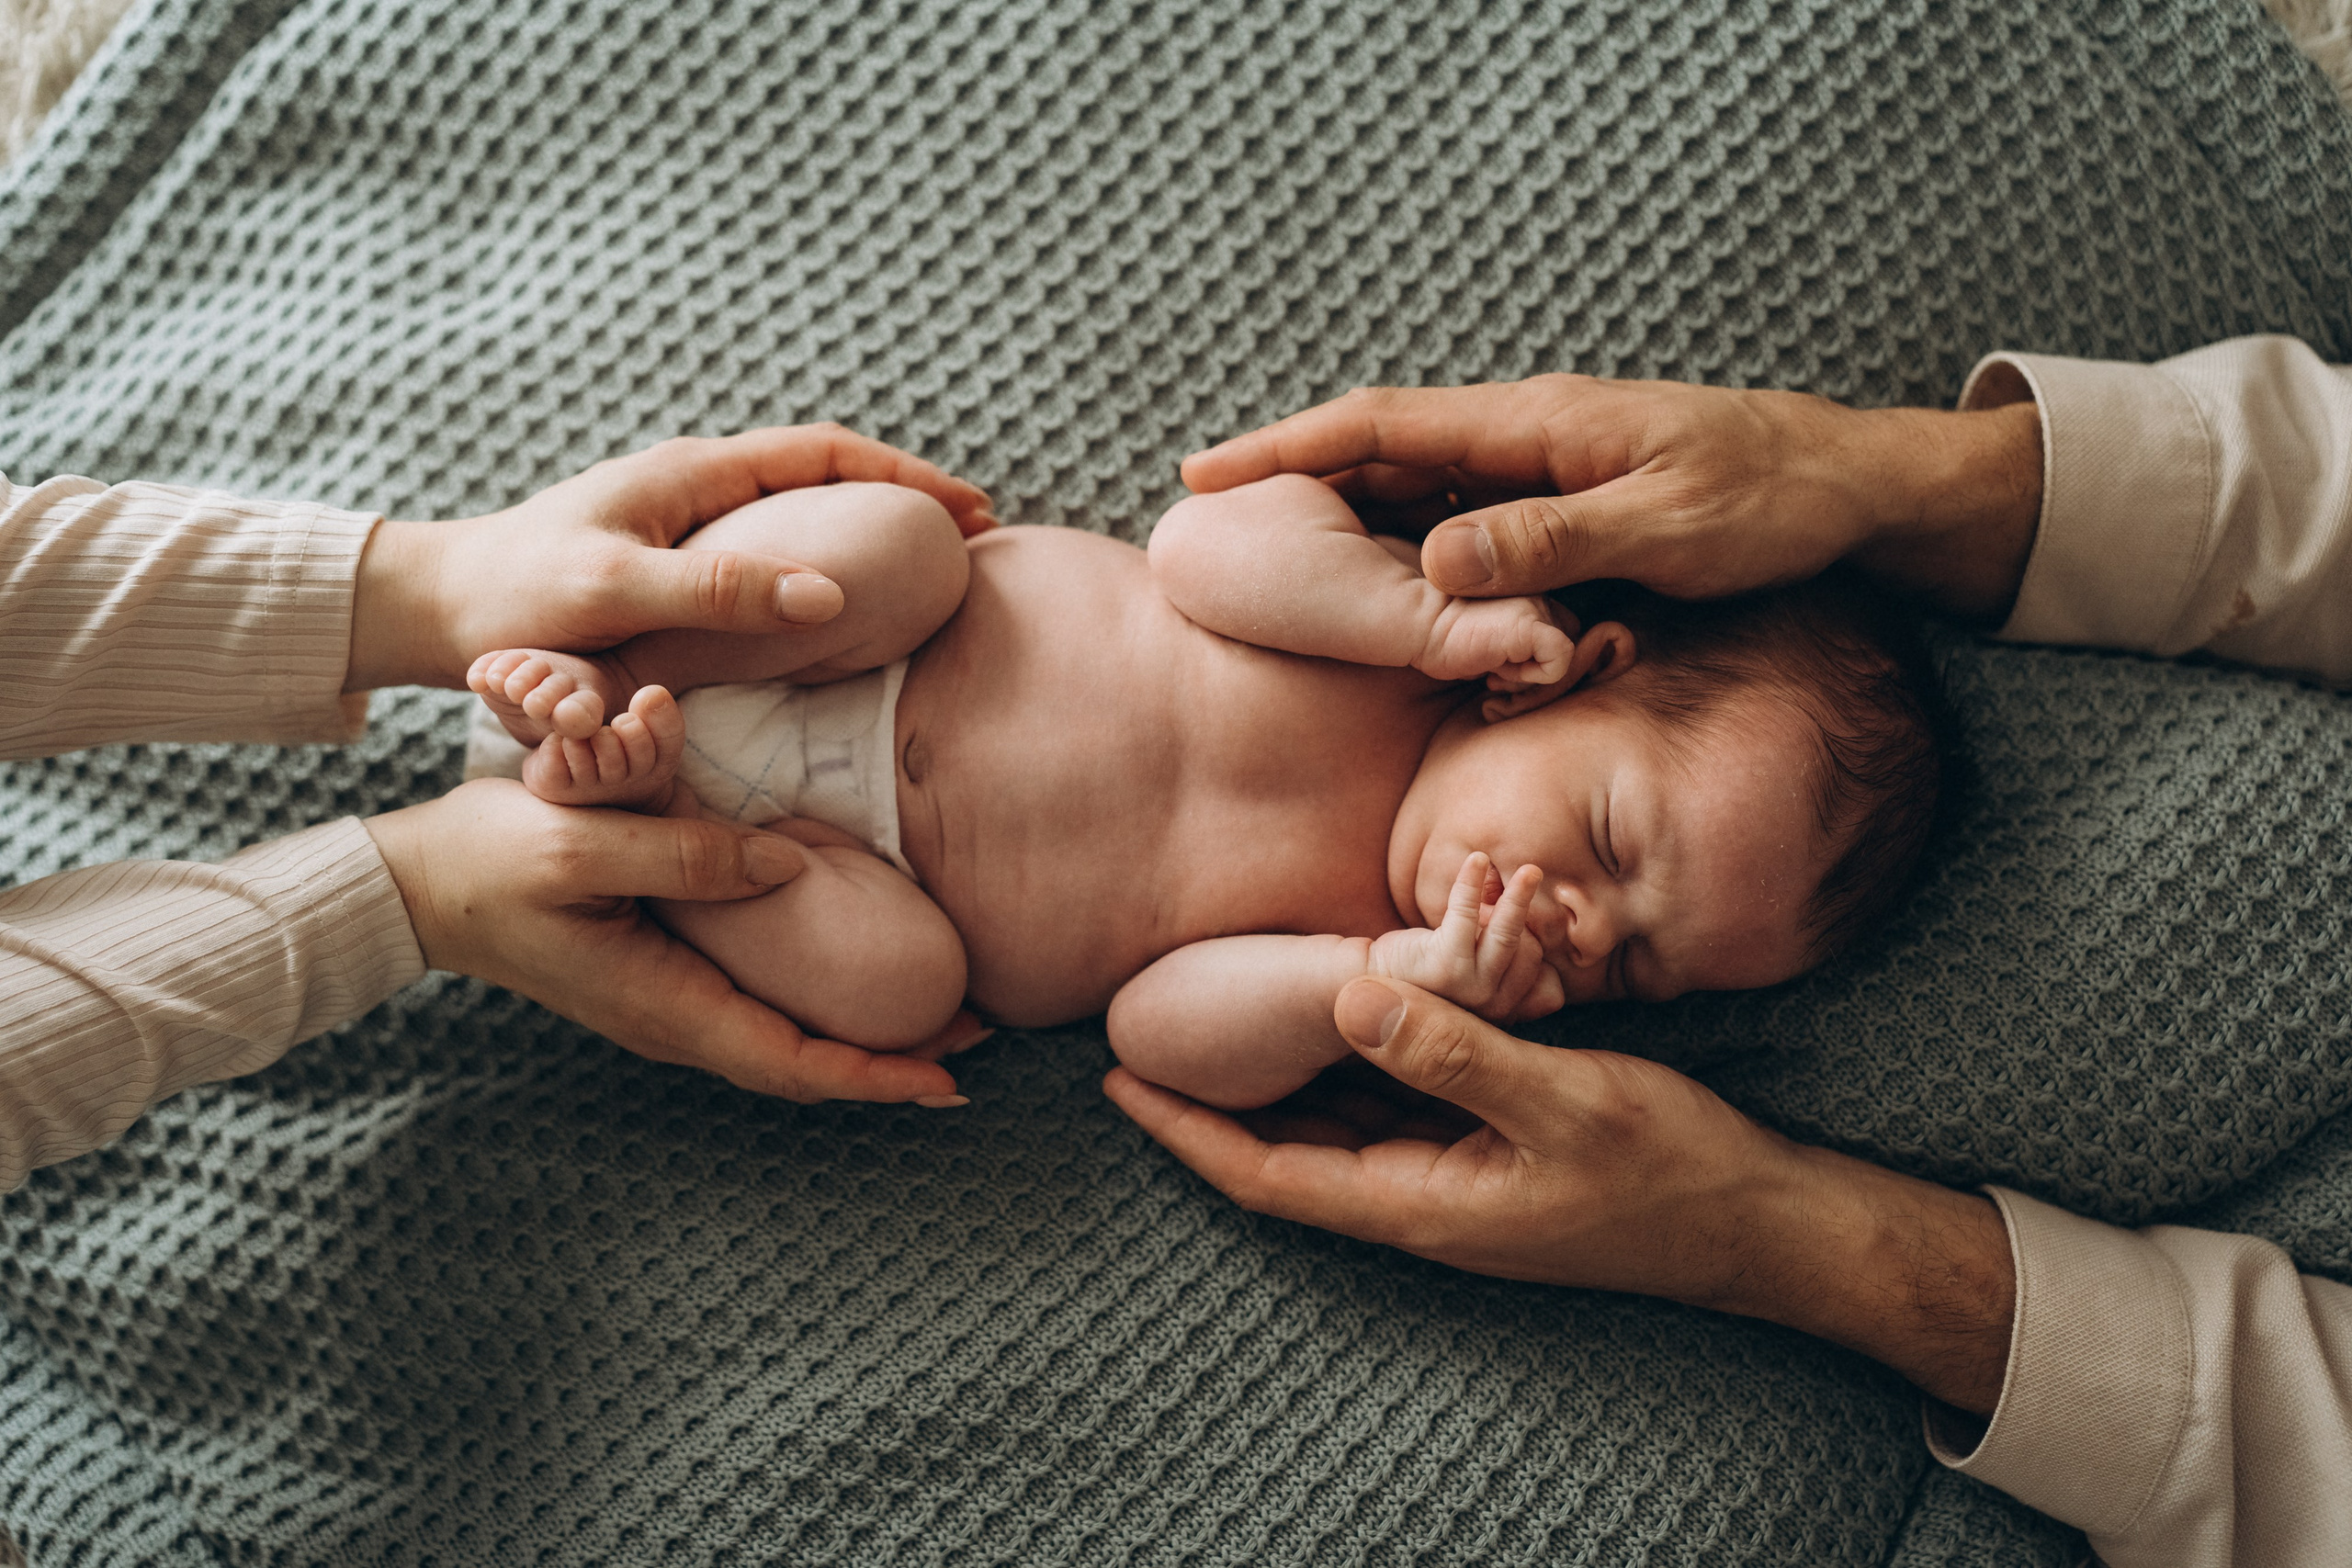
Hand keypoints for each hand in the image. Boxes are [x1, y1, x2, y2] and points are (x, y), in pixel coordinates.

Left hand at [348, 423, 996, 690]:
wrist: (434, 611)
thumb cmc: (515, 600)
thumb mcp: (616, 591)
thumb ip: (719, 591)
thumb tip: (830, 594)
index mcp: (693, 474)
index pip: (827, 452)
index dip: (905, 476)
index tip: (969, 509)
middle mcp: (694, 484)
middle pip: (824, 471)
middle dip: (901, 494)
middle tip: (966, 534)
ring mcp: (681, 519)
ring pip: (798, 506)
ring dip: (863, 522)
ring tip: (919, 560)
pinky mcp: (667, 558)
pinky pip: (769, 545)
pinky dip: (821, 556)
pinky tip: (836, 597)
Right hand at [364, 779, 965, 1104]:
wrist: (417, 881)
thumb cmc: (488, 859)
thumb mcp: (582, 842)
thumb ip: (684, 853)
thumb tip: (786, 867)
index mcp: (664, 1004)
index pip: (790, 1063)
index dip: (875, 1074)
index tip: (950, 1080)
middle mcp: (674, 1019)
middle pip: (801, 1067)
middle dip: (891, 1064)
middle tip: (982, 1045)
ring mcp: (668, 1002)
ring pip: (784, 1042)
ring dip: (863, 1039)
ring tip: (944, 1017)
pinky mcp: (664, 974)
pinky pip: (758, 1007)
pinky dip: (820, 1007)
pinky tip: (859, 979)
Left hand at [1104, 975, 2017, 1414]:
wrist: (1760, 1219)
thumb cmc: (1669, 1171)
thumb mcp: (1558, 1102)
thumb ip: (1451, 1052)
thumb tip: (1342, 1001)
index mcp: (1419, 1203)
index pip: (1268, 1175)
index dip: (1186, 1132)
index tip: (1117, 1083)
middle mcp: (1423, 1200)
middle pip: (1287, 1154)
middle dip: (1213, 1101)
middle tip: (1142, 1034)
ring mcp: (1458, 1183)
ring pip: (1340, 1128)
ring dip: (1278, 1082)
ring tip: (1213, 1020)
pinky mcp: (1494, 1154)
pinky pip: (1397, 1109)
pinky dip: (1353, 1068)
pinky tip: (1336, 1017)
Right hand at [1183, 373, 2042, 618]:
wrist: (1853, 487)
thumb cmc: (1770, 502)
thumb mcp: (1664, 531)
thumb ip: (1550, 544)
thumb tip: (1433, 560)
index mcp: (1537, 427)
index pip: (1384, 426)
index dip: (1286, 446)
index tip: (1205, 470)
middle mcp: (1528, 437)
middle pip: (1384, 454)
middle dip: (1294, 481)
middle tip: (1209, 521)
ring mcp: (1546, 466)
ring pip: (1423, 491)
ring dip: (1349, 520)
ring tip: (1269, 559)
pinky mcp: (1569, 499)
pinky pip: (1469, 520)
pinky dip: (1415, 545)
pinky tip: (1388, 583)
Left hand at [1369, 853, 1561, 1021]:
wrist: (1373, 983)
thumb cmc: (1430, 967)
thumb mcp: (1477, 955)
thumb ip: (1500, 930)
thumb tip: (1527, 882)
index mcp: (1505, 1011)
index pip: (1545, 976)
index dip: (1536, 941)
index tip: (1527, 919)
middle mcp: (1494, 1008)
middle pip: (1530, 952)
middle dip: (1520, 919)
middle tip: (1509, 893)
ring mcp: (1471, 990)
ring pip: (1510, 935)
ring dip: (1520, 898)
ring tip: (1531, 871)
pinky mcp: (1445, 965)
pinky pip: (1466, 914)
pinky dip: (1470, 883)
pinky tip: (1476, 859)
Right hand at [1413, 594, 1571, 687]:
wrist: (1418, 625)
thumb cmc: (1450, 639)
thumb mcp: (1500, 642)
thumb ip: (1531, 644)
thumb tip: (1555, 672)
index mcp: (1540, 589)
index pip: (1566, 633)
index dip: (1538, 657)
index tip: (1501, 666)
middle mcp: (1545, 590)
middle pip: (1571, 646)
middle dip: (1538, 668)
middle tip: (1498, 672)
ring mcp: (1540, 604)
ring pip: (1566, 658)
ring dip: (1530, 675)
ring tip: (1493, 670)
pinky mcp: (1533, 623)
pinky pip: (1558, 664)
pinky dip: (1533, 679)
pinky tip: (1497, 672)